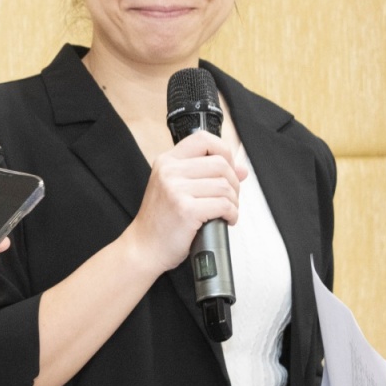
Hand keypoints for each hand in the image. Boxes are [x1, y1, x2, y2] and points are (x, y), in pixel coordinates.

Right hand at [123, 131, 247, 272]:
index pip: (203, 139)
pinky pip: (224, 205)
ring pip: (225, 186)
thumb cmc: (160, 221)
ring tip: (227, 211)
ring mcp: (176, 189)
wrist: (144, 247)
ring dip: (234, 201)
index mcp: (167, 161)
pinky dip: (232, 214)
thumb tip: (241, 169)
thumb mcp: (176, 189)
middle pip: (220, 164)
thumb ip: (206, 174)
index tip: (228, 168)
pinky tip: (226, 220)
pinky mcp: (186, 209)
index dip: (223, 151)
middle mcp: (169, 171)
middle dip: (233, 182)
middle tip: (230, 197)